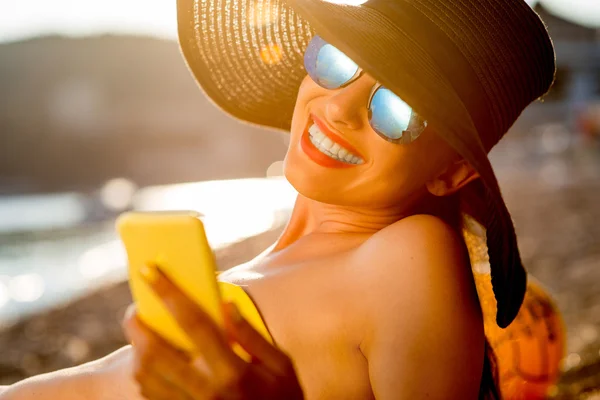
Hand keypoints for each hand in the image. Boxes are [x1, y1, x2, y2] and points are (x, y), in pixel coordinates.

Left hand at [121, 264, 303, 399]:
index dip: (169, 293)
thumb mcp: (281, 365)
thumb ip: (252, 335)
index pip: (194, 323)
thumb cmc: (284, 397)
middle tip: (134, 309)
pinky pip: (151, 395)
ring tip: (140, 333)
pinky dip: (144, 374)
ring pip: (146, 378)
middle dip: (138, 326)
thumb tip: (227, 305)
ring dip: (136, 351)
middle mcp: (207, 391)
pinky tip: (150, 360)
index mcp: (233, 371)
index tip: (151, 271)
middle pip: (156, 353)